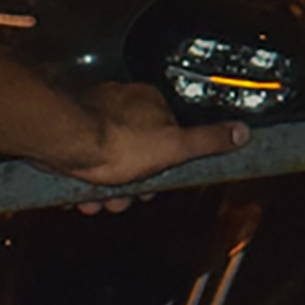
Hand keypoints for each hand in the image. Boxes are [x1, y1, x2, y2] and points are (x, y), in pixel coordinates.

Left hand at [41, 80, 248, 209]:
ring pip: (108, 161)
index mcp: (150, 103)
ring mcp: (92, 117)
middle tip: (126, 197)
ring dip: (106, 189)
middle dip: (131, 183)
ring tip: (100, 200)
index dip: (163, 168)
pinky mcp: (70, 132)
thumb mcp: (174, 147)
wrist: (63, 142)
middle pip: (136, 152)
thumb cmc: (115, 142)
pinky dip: (84, 182)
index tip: (157, 184)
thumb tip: (241, 132)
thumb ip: (208, 141)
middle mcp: (121, 104)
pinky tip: (81, 194)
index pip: (167, 138)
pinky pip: (83, 162)